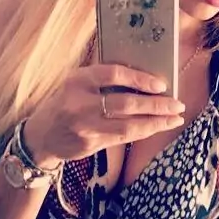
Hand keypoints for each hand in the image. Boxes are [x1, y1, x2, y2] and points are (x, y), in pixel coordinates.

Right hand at [23, 64, 184, 166]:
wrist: (41, 136)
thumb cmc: (65, 104)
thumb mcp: (77, 84)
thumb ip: (103, 80)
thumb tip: (144, 78)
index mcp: (78, 80)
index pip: (114, 74)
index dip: (141, 78)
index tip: (161, 84)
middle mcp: (80, 102)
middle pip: (126, 102)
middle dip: (157, 104)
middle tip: (177, 104)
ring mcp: (85, 126)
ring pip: (128, 124)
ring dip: (156, 122)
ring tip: (175, 118)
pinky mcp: (90, 144)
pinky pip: (123, 137)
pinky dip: (143, 131)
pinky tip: (157, 127)